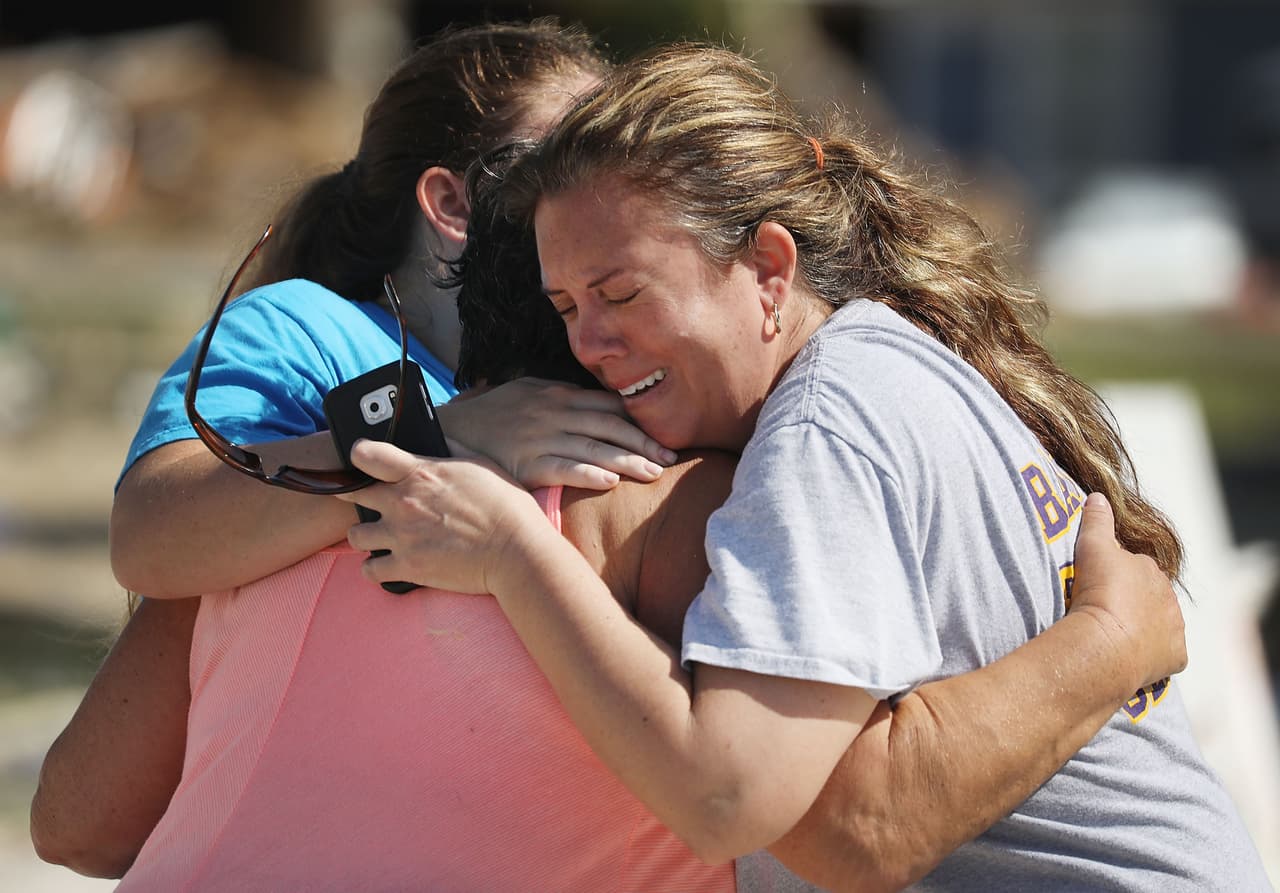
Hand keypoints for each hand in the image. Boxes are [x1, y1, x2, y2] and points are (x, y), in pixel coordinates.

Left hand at [337, 439, 548, 594]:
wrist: (517, 553)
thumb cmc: (506, 506)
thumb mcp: (480, 464)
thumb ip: (450, 449)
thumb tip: (435, 436)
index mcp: (420, 473)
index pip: (366, 455)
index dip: (359, 456)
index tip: (360, 460)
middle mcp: (403, 503)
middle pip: (352, 495)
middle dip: (356, 496)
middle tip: (369, 502)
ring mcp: (402, 537)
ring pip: (356, 536)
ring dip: (366, 536)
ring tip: (381, 537)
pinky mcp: (407, 568)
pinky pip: (370, 570)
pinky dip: (376, 568)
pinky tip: (388, 564)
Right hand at [438, 377, 676, 489]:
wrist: (449, 432)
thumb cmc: (491, 416)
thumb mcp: (527, 393)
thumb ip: (561, 398)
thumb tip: (594, 404)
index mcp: (558, 394)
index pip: (609, 404)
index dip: (639, 420)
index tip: (664, 434)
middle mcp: (554, 412)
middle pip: (610, 425)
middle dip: (644, 441)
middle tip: (672, 457)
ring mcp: (541, 437)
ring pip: (595, 447)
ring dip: (629, 460)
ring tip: (655, 473)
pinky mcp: (527, 463)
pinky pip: (564, 467)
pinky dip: (590, 473)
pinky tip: (612, 481)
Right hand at [1069, 492, 1186, 691]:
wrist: (1107, 642)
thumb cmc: (1099, 592)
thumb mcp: (1092, 547)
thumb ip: (1097, 520)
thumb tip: (1098, 496)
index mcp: (1152, 571)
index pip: (1135, 570)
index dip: (1115, 577)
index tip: (1097, 586)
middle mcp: (1170, 599)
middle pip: (1150, 598)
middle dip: (1132, 603)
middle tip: (1103, 611)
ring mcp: (1175, 630)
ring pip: (1159, 626)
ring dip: (1141, 628)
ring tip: (1113, 635)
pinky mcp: (1176, 657)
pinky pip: (1165, 654)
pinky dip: (1151, 655)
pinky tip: (1130, 655)